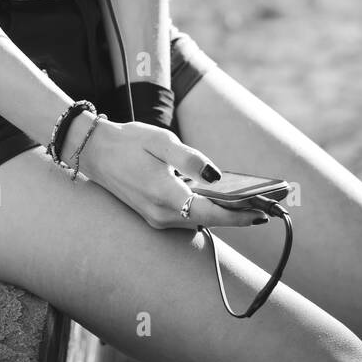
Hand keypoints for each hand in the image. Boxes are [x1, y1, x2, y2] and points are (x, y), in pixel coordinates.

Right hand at [81, 119, 270, 230]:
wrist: (94, 151)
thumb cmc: (129, 142)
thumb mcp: (162, 141)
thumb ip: (190, 160)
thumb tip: (217, 175)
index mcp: (164, 195)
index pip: (211, 212)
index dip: (239, 214)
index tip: (263, 212)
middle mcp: (161, 214)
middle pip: (208, 219)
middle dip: (237, 215)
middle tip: (267, 208)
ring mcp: (155, 218)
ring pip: (198, 219)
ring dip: (223, 214)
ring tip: (251, 203)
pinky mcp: (153, 215)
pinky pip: (186, 216)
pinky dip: (206, 210)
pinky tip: (222, 199)